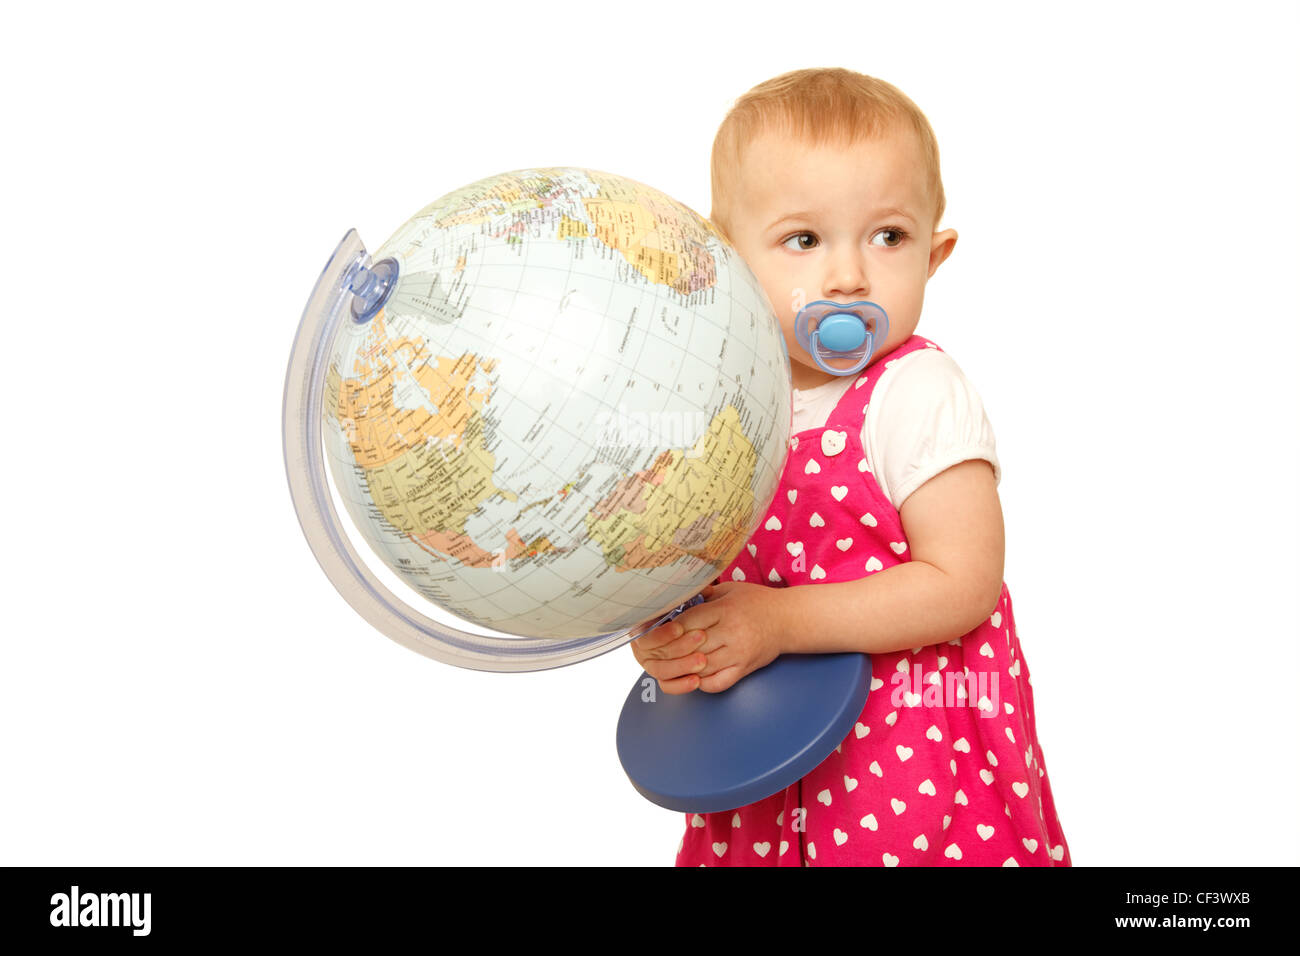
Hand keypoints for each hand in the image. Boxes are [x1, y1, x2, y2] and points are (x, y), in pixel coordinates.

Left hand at [630, 580, 783, 693]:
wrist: (789, 619)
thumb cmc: (757, 601)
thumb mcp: (730, 589)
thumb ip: (704, 594)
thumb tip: (675, 594)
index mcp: (725, 610)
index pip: (689, 622)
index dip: (669, 629)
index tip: (657, 630)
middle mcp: (731, 633)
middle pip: (691, 647)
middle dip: (670, 650)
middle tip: (654, 650)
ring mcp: (738, 654)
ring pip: (701, 667)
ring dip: (682, 668)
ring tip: (668, 664)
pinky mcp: (744, 668)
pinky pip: (718, 683)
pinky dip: (702, 683)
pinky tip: (691, 677)